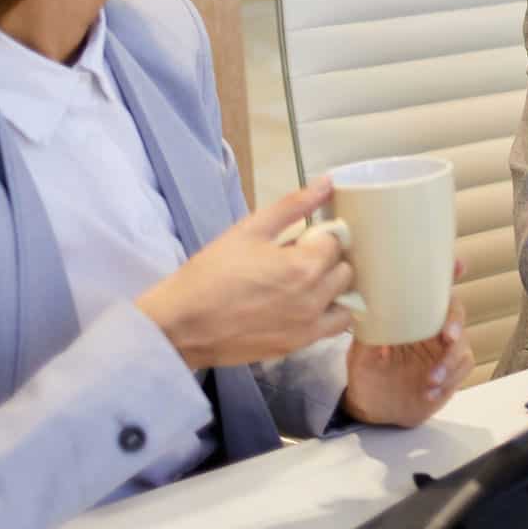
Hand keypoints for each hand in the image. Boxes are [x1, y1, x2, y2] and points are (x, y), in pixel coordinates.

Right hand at [136, 180, 354, 370]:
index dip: (322, 235)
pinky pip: (332, 328)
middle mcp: (314, 299)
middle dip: (330, 261)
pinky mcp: (297, 346)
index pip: (336, 242)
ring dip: (335, 290)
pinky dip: (328, 315)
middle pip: (345, 272)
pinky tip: (305, 306)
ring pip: (346, 302)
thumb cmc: (211, 273)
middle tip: (302, 258)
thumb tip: (328, 182)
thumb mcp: (249, 230)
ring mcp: (308, 327)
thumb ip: (293, 205)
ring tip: (308, 283)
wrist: (181, 324)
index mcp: (304, 266)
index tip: (305, 238)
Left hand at [341, 263, 473, 427]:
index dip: (449, 276)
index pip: (433, 292)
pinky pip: (461, 373)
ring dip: (450, 362)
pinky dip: (449, 382)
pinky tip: (429, 393)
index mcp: (413, 318)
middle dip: (455, 323)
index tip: (459, 265)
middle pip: (456, 315)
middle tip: (448, 336)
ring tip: (431, 380)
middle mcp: (432, 331)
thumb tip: (367, 309)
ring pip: (462, 347)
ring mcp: (443, 353)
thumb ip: (368, 334)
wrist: (372, 410)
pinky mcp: (451, 376)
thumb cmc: (366, 374)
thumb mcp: (361, 354)